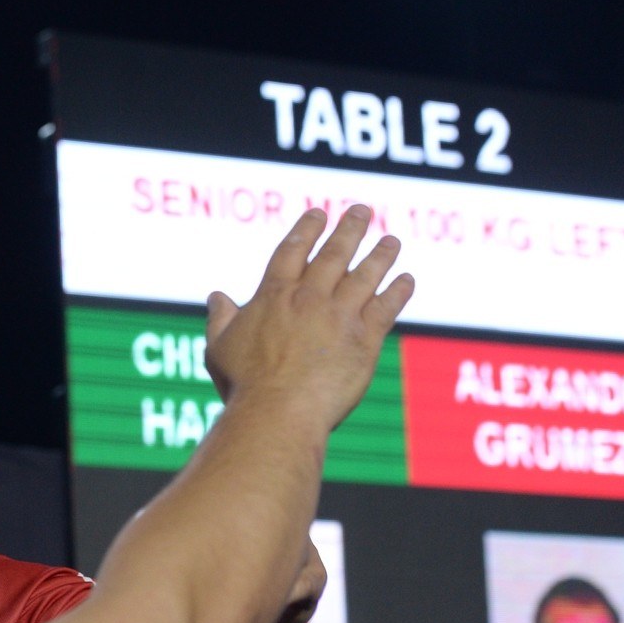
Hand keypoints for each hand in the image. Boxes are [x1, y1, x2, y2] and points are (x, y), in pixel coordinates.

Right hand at [203, 205, 413, 429]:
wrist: (279, 411)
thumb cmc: (244, 384)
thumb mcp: (220, 348)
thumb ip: (220, 319)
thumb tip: (216, 297)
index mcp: (274, 296)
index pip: (292, 251)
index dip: (306, 230)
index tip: (318, 214)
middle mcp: (310, 298)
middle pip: (334, 254)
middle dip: (350, 229)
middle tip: (362, 212)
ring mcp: (340, 316)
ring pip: (365, 276)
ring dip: (380, 255)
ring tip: (391, 241)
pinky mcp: (364, 339)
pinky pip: (386, 308)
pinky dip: (398, 292)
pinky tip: (406, 280)